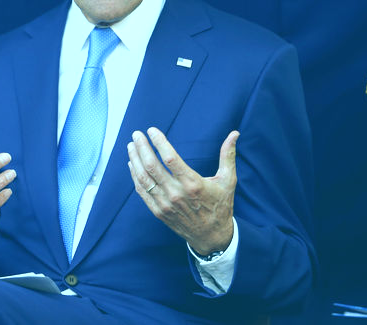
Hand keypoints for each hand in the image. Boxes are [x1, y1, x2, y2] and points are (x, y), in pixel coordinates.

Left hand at [127, 127, 238, 255]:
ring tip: (131, 146)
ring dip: (135, 159)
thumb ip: (228, 156)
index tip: (152, 130)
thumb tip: (235, 133)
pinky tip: (132, 164)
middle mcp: (176, 194)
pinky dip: (134, 176)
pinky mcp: (158, 211)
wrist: (212, 237)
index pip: (170, 158)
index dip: (159, 142)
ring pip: (144, 178)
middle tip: (136, 134)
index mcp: (193, 184)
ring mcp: (165, 204)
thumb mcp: (228, 181)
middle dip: (142, 147)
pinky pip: (142, 191)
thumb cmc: (220, 206)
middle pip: (152, 166)